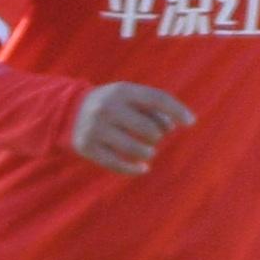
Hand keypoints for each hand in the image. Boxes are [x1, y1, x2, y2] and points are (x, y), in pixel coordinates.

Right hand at [70, 82, 192, 174]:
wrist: (68, 111)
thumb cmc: (111, 104)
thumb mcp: (128, 96)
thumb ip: (152, 107)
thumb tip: (172, 125)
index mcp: (122, 91)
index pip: (156, 98)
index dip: (177, 110)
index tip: (191, 122)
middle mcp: (108, 108)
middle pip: (148, 128)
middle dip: (157, 136)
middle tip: (154, 138)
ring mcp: (96, 129)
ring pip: (134, 148)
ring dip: (148, 153)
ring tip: (148, 152)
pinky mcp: (88, 147)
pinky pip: (117, 164)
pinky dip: (134, 169)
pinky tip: (143, 168)